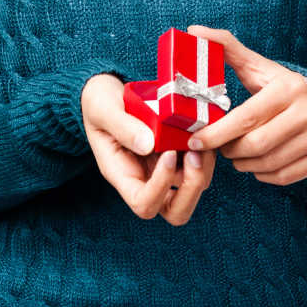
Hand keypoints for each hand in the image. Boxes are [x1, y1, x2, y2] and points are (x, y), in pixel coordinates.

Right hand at [80, 73, 216, 224]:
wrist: (107, 94)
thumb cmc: (100, 104)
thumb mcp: (103, 110)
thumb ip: (122, 126)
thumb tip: (148, 145)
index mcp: (122, 175)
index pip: (143, 203)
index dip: (161, 186)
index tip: (168, 152)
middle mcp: (145, 179)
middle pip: (175, 211)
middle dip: (192, 187)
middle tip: (194, 154)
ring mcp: (163, 169)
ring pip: (192, 189)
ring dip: (203, 167)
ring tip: (201, 137)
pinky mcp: (177, 155)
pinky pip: (199, 166)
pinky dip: (206, 153)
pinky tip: (203, 130)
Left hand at [184, 25, 306, 186]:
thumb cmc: (285, 88)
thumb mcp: (260, 68)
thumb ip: (228, 49)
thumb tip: (193, 31)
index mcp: (289, 88)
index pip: (246, 117)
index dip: (217, 133)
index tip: (196, 140)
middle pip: (255, 144)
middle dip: (229, 150)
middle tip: (219, 147)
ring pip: (267, 163)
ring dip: (243, 164)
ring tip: (236, 154)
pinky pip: (283, 176)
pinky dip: (262, 173)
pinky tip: (256, 162)